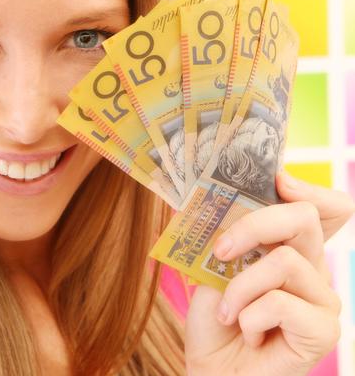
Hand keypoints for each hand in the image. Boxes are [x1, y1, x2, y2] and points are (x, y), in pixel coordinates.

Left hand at [184, 171, 354, 374]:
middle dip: (254, 225)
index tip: (278, 181)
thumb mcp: (212, 269)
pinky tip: (249, 333)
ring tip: (227, 311)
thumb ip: (227, 238)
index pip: (326, 208)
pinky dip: (249, 316)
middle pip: (304, 217)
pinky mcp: (324, 330)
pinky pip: (281, 302)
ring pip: (284, 261)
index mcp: (290, 249)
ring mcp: (323, 298)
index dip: (310, 188)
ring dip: (240, 287)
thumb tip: (213, 200)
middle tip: (220, 251)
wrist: (213, 371)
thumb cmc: (214, 321)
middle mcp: (313, 268)